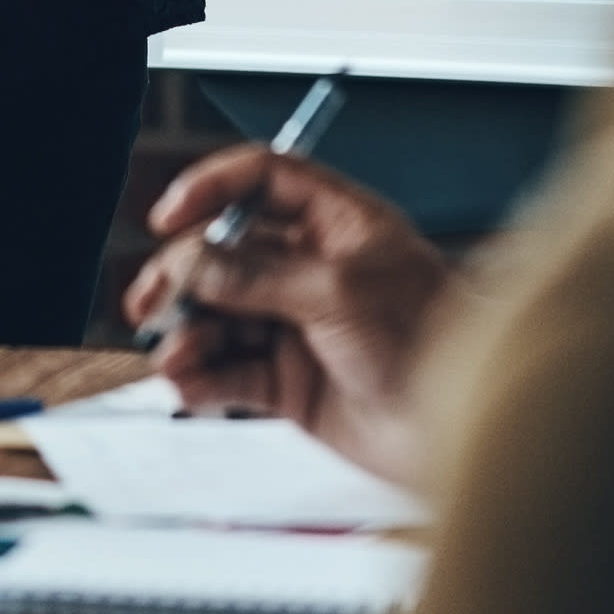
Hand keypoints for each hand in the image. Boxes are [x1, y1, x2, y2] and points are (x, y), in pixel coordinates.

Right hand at [118, 146, 456, 490]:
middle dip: (183, 276)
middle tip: (154, 301)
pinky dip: (202, 378)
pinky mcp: (288, 381)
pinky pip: (228, 371)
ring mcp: (297, 325)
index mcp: (337, 224)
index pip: (262, 179)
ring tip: (174, 355)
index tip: (168, 214)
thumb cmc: (432, 346)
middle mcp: (312, 268)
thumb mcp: (337, 294)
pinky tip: (189, 386)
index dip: (211, 187)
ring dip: (188, 333)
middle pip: (224, 254)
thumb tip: (191, 263)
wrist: (459, 434)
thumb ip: (256, 278)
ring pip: (219, 316)